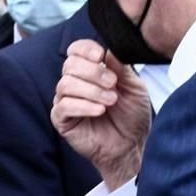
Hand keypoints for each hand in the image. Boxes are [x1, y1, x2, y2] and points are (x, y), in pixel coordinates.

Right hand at [51, 39, 151, 189]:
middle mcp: (75, 82)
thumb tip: (110, 50)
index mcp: (90, 71)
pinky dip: (83, 106)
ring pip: (66, 84)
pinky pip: (63, 105)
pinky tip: (99, 111)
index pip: (76, 50)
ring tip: (110, 101)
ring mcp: (66, 100)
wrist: (131, 146)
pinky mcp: (61, 119)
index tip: (100, 57)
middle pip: (70, 64)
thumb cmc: (132, 117)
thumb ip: (122, 68)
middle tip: (113, 85)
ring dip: (91, 91)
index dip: (85, 49)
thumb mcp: (134, 88)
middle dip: (93, 72)